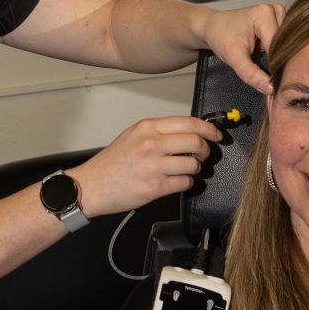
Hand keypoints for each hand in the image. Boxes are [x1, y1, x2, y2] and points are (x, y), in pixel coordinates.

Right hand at [70, 116, 221, 216]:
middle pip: (196, 142)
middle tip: (203, 155)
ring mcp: (154, 166)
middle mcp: (151, 144)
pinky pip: (186, 182)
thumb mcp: (133, 136)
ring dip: (195, 168)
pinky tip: (177, 182)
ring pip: (194, 164)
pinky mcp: (155, 187)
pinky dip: (187, 183)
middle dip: (205, 150)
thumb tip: (189, 132)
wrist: (92, 186)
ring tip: (185, 170)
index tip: (216, 135)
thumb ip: (159, 132)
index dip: (209, 129)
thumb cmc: (112, 163)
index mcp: (147, 128)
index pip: (189, 123)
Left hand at [202, 2, 284, 93]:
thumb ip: (250, 73)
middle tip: (272, 81)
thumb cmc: (221, 37)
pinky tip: (271, 61)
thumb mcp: (232, 57)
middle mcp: (275, 10)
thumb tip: (270, 88)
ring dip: (281, 58)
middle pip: (287, 44)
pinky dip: (280, 53)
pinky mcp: (281, 21)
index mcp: (264, 14)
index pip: (278, 46)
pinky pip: (286, 41)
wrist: (215, 27)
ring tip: (268, 68)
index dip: (276, 66)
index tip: (273, 85)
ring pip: (289, 44)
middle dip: (279, 63)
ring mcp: (280, 14)